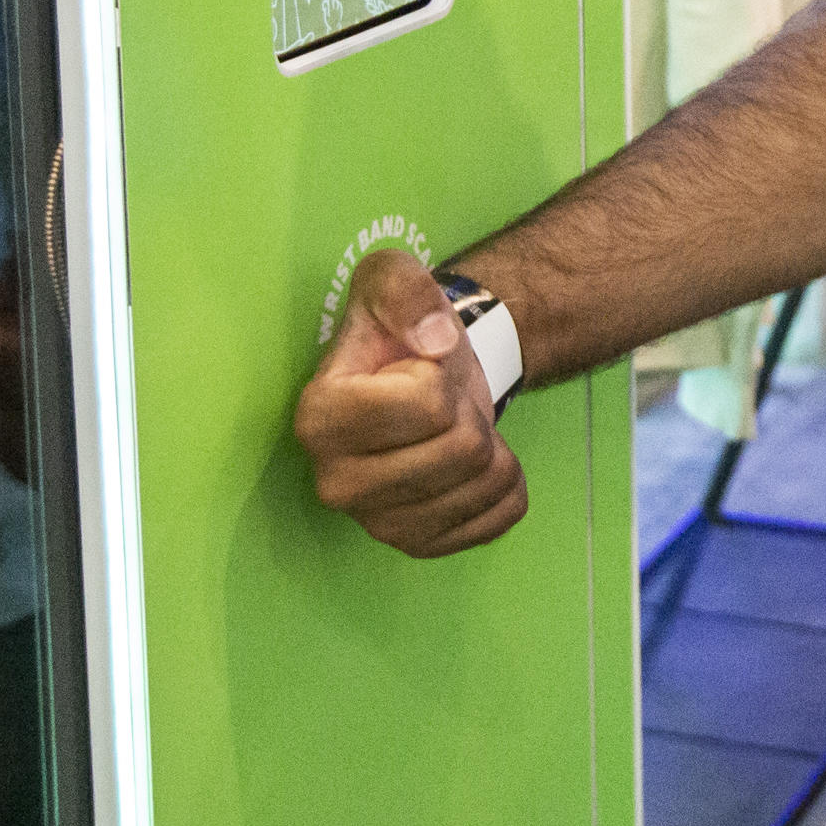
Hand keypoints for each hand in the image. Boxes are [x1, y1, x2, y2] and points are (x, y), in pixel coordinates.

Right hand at [293, 246, 527, 556]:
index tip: (416, 367)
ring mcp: (377, 524)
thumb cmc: (396, 329)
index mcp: (319, 418)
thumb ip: (408, 293)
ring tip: (454, 426)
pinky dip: (506, 483)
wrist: (415, 377)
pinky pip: (501, 517)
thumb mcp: (393, 280)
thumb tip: (434, 339)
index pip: (428, 403)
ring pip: (485, 482)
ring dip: (491, 444)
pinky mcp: (418, 546)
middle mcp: (335, 484)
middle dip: (469, 409)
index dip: (440, 373)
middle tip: (442, 399)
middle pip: (463, 448)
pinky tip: (472, 464)